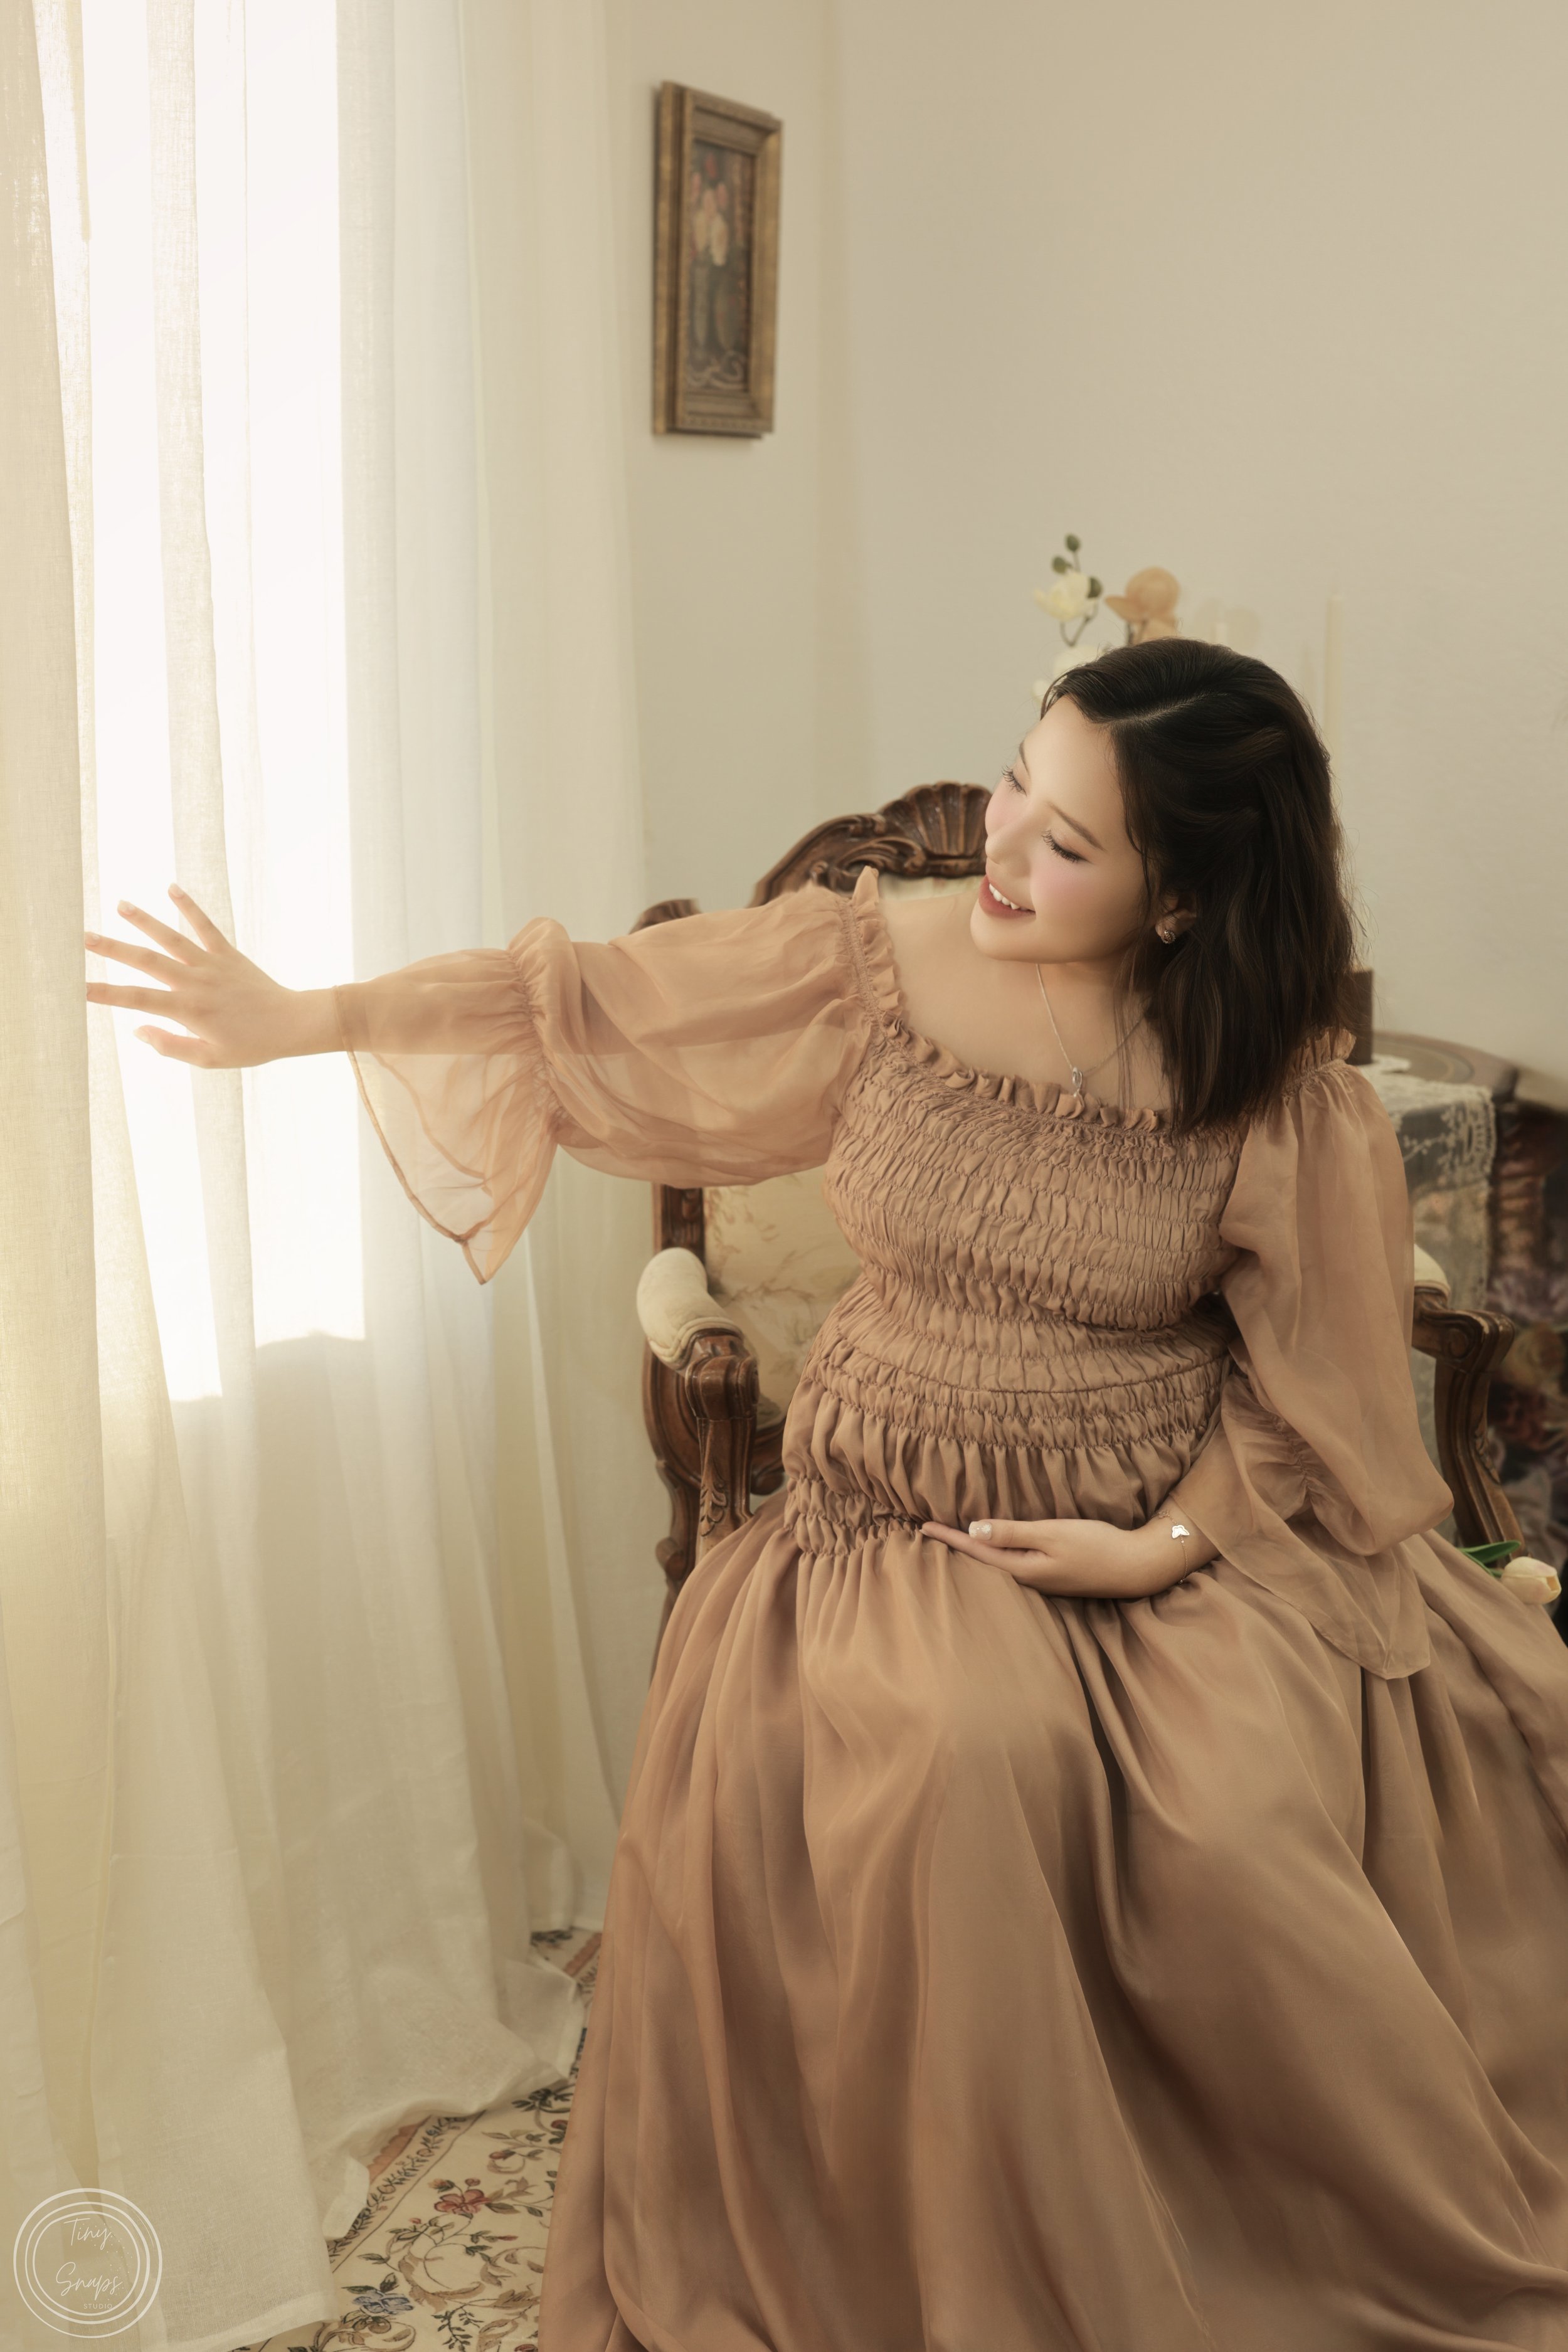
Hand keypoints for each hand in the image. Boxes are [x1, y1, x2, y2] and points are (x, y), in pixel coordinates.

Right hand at [84, 886, 340, 1067]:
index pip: (137, 1000)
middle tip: (84, 937)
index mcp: (187, 1011)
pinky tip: (171, 887)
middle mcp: (195, 983)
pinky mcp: (228, 953)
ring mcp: (211, 964)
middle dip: (113, 949)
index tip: (77, 986)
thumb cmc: (250, 1046)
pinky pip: (206, 926)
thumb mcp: (209, 1059)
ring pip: (171, 938)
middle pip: (146, 962)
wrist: (291, 1024)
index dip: (105, 993)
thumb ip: (170, 1046)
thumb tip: (138, 1030)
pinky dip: (189, 907)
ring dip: (145, 921)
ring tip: (121, 904)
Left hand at [920, 1511, 1202, 1598]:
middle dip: (957, 1547)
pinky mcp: (1055, 1575)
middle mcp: (1028, 1579)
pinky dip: (999, 1552)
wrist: (1137, 1566)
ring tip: (955, 1539)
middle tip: (930, 1533)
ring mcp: (1043, 1580)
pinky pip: (1016, 1563)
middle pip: (983, 1563)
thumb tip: (973, 1529)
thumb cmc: (1097, 1546)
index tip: (922, 1526)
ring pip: (998, 1565)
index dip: (949, 1537)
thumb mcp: (1053, 1534)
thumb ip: (1013, 1533)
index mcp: (1023, 1569)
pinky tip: (997, 1547)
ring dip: (976, 1551)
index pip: (976, 1551)